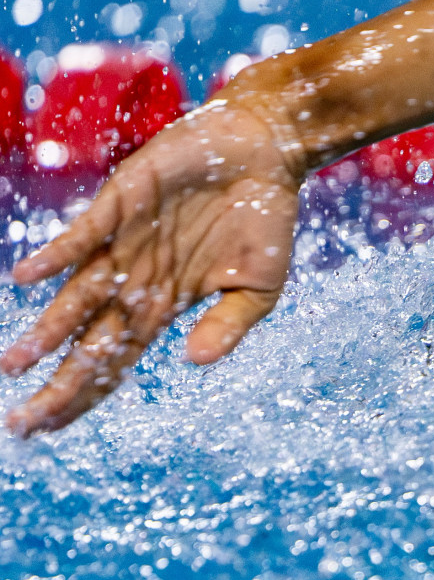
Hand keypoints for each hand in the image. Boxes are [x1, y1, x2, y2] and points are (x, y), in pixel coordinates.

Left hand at [2, 97, 303, 435]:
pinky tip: (28, 278)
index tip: (53, 427)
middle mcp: (135, 279)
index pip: (116, 358)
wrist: (263, 152)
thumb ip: (229, 326)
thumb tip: (196, 362)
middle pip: (88, 340)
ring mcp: (125, 242)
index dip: (85, 392)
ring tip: (15, 365)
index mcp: (165, 304)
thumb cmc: (264, 220)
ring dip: (46, 331)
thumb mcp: (260, 288)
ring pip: (76, 297)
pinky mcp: (122, 202)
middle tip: (22, 422)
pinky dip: (57, 255)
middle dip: (57, 382)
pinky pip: (83, 234)